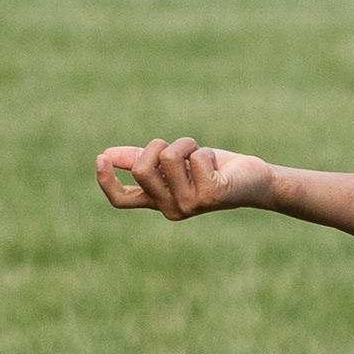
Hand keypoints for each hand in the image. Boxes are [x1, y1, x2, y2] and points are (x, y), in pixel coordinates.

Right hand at [96, 136, 271, 220]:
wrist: (252, 181)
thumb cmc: (212, 169)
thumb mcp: (174, 163)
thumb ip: (141, 159)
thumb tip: (106, 154)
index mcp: (157, 201)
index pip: (122, 199)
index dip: (107, 181)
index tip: (101, 158)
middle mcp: (169, 208)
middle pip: (142, 169)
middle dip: (157, 146)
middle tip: (179, 149)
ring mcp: (188, 205)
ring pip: (168, 157)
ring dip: (186, 145)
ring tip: (201, 156)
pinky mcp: (208, 197)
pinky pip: (195, 157)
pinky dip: (206, 152)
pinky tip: (218, 167)